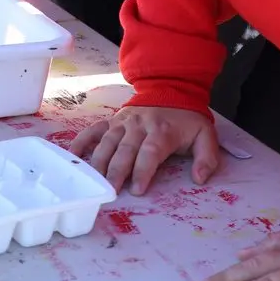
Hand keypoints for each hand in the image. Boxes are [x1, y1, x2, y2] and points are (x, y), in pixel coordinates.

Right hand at [69, 105, 219, 195]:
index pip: (150, 152)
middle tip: (110, 191)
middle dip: (117, 171)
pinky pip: (94, 130)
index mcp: (162, 130)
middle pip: (125, 149)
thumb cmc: (186, 120)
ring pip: (107, 142)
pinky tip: (73, 155)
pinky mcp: (112, 121)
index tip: (137, 189)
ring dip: (99, 161)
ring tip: (94, 180)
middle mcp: (139, 125)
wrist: (170, 89)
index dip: (143, 171)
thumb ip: (206, 158)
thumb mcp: (206, 136)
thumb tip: (199, 179)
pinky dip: (82, 141)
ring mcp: (122, 122)